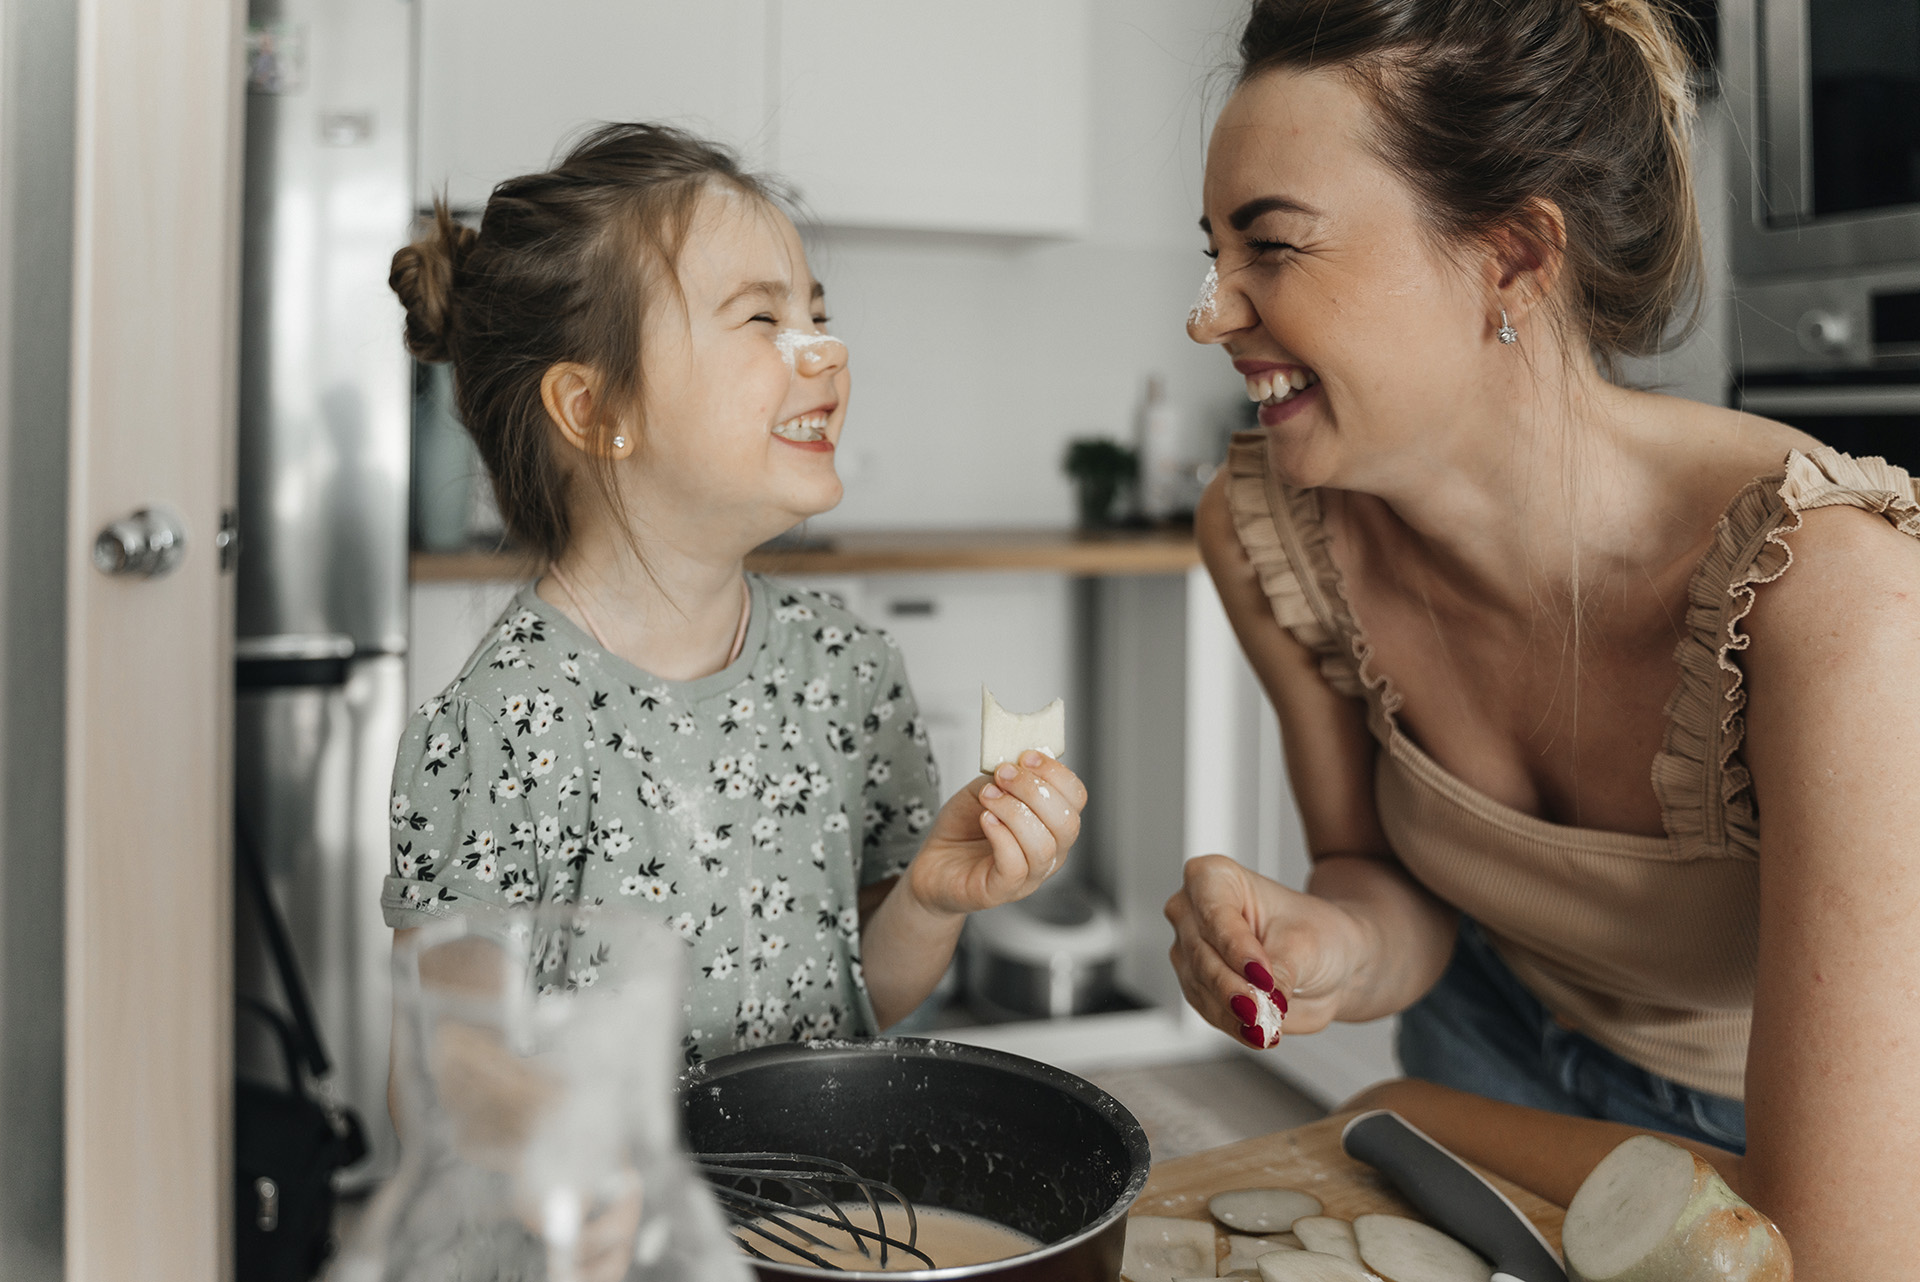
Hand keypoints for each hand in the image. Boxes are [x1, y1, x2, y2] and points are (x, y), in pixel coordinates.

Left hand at [906, 752, 1086, 916]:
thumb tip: (1018, 764)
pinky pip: (1016, 865)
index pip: (1076, 798)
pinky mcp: (1002, 891)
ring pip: (1043, 845)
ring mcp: (1029, 876)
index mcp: (1051, 824)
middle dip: (1034, 790)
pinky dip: (1001, 836)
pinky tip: (986, 820)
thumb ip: (1005, 779)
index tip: (1026, 756)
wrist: (933, 863)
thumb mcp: (985, 790)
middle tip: (1003, 775)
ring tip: (988, 797)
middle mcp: (1049, 853)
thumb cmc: (962, 829)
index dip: (1056, 774)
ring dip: (1014, 811)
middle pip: (1068, 823)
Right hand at [1164, 853, 1372, 1048]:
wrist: (1329, 960)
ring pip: (1200, 984)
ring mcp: (1191, 950)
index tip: (1262, 974)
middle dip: (1231, 985)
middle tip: (1260, 1009)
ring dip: (1232, 1010)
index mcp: (1214, 878)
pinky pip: (1207, 1009)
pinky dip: (1234, 1024)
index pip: (1214, 913)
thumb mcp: (1305, 944)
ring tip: (1265, 1026)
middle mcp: (1193, 911)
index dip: (1236, 946)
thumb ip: (1280, 970)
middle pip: (1201, 952)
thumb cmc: (1317, 932)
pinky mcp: (1198, 986)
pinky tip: (1258, 1032)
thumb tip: (1263, 1000)